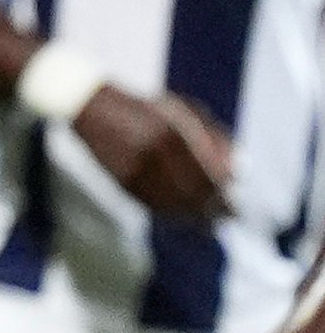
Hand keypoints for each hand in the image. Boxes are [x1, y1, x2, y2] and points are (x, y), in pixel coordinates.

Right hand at [72, 85, 230, 222]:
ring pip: (176, 206)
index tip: (235, 207)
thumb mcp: (183, 112)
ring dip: (195, 218)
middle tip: (226, 219)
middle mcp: (158, 155)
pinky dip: (171, 215)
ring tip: (208, 224)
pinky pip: (154, 206)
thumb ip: (215, 138)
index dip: (225, 197)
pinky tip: (181, 216)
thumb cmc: (144, 109)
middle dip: (215, 212)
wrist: (93, 108)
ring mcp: (139, 170)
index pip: (212, 178)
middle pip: (196, 196)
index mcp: (177, 134)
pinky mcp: (123, 182)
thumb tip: (240, 173)